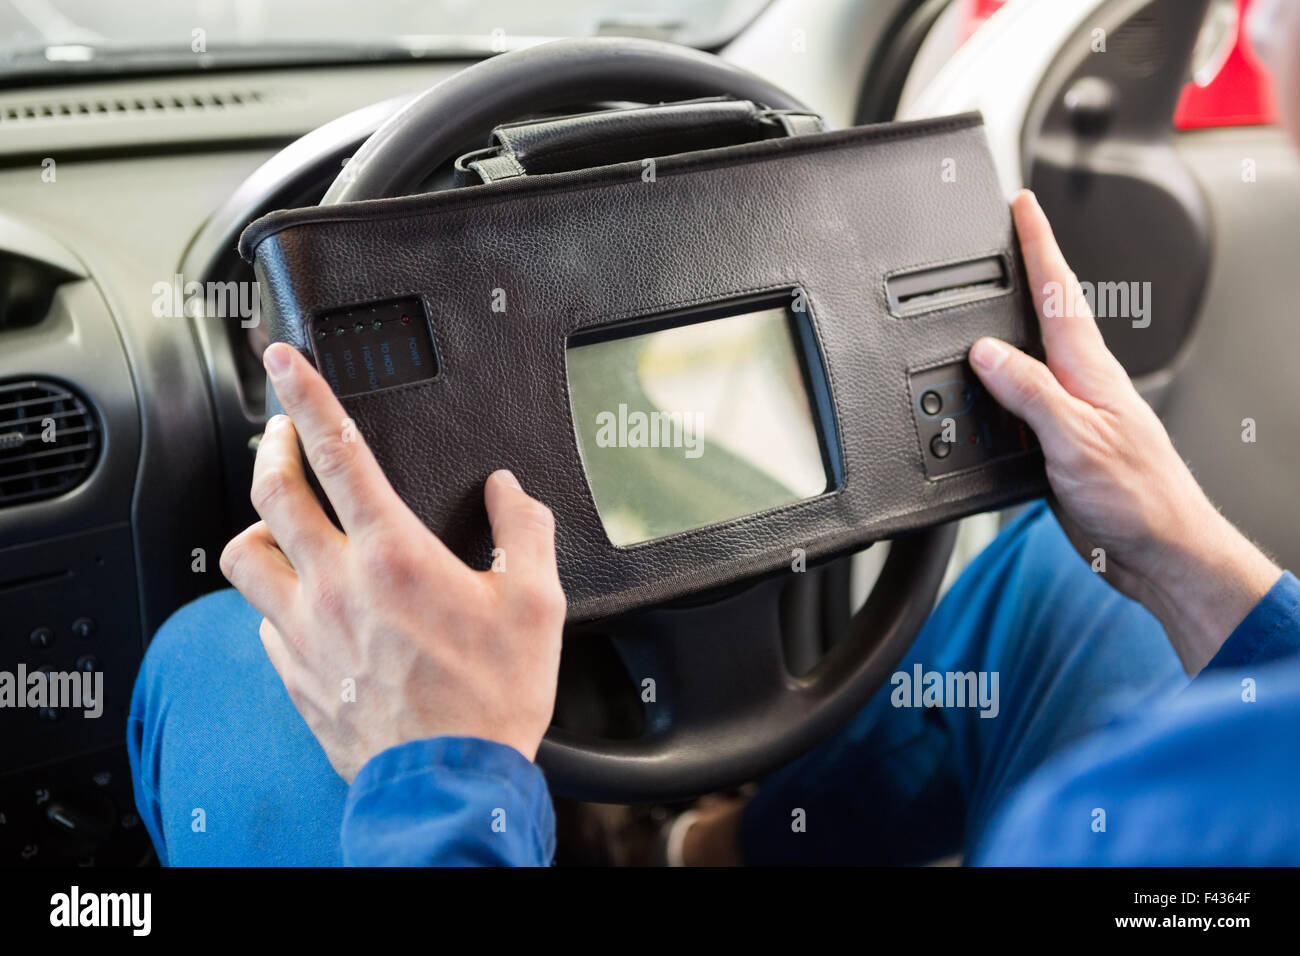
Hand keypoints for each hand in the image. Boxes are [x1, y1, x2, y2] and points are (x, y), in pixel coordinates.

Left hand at [220, 343, 565, 781]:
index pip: (336, 450)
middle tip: (281, 430)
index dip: (306, 393)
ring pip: (244, 554)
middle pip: (272, 491)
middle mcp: (336, 584)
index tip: (284, 360)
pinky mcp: (294, 673)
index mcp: (393, 554)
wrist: (449, 784)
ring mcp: (306, 631)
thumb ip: (523, 531)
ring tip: (280, 517)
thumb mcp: (537, 604)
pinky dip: (274, 595)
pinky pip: (261, 617)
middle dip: (271, 443)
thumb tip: (509, 492)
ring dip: (259, 523)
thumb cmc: (490, 699)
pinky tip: (299, 599)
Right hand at [969, 191, 1279, 675]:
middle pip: (1048, 314)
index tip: (1021, 205)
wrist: (1160, 551)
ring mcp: (1074, 412)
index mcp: (1089, 371)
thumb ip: (1030, 392)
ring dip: (1011, 323)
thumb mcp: (1076, 439)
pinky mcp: (1062, 444)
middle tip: (1006, 232)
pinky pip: (1025, 399)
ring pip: (1033, 356)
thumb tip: (986, 352)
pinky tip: (991, 385)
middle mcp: (1082, 384)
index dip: (1039, 245)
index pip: (1059, 293)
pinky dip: (1002, 381)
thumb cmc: (1137, 498)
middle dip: (1027, 269)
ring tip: (992, 292)